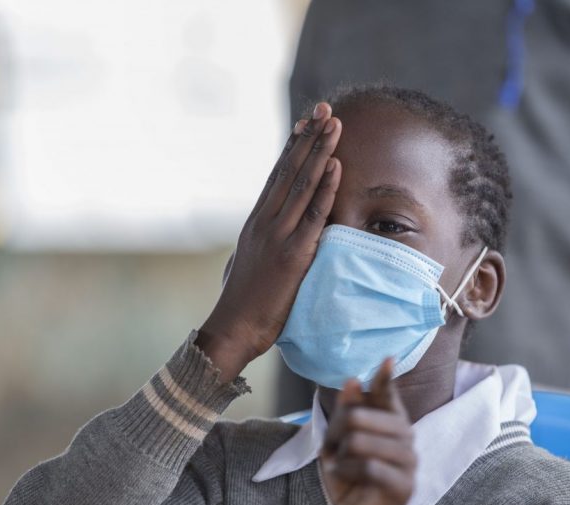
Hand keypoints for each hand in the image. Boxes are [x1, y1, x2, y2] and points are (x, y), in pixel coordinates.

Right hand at [196, 104, 341, 380]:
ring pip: (302, 184)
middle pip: (289, 170)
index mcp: (256, 222)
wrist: (233, 328)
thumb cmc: (243, 304)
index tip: (306, 124)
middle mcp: (265, 221)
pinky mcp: (293, 253)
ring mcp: (278, 234)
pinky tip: (336, 166)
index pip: (277, 175)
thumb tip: (262, 240)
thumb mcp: (248, 264)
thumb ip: (259, 246)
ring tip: (335, 125)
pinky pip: (313, 214)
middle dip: (309, 138)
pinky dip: (325, 188)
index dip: (293, 148)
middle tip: (325, 110)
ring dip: (321, 152)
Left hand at [322, 359, 416, 504]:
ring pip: (363, 440)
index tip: (387, 359)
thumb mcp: (340, 444)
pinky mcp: (405, 485)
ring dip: (340, 454)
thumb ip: (347, 413)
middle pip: (362, 415)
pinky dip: (345, 469)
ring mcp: (409, 461)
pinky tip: (341, 474)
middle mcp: (406, 436)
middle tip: (333, 448)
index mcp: (391, 422)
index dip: (385, 377)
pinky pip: (368, 466)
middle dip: (337, 431)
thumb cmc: (351, 479)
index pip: (388, 394)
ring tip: (339, 464)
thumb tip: (351, 380)